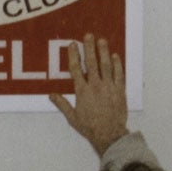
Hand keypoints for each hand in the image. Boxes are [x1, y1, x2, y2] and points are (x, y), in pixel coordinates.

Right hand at [50, 34, 128, 156]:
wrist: (109, 135)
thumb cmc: (90, 127)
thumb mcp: (72, 118)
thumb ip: (62, 104)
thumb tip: (51, 96)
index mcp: (82, 91)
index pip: (76, 69)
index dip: (74, 55)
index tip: (73, 45)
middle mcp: (95, 86)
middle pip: (92, 62)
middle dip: (89, 47)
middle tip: (88, 35)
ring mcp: (109, 88)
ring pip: (106, 65)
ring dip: (104, 52)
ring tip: (102, 40)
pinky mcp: (120, 92)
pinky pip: (119, 75)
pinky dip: (117, 65)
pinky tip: (116, 56)